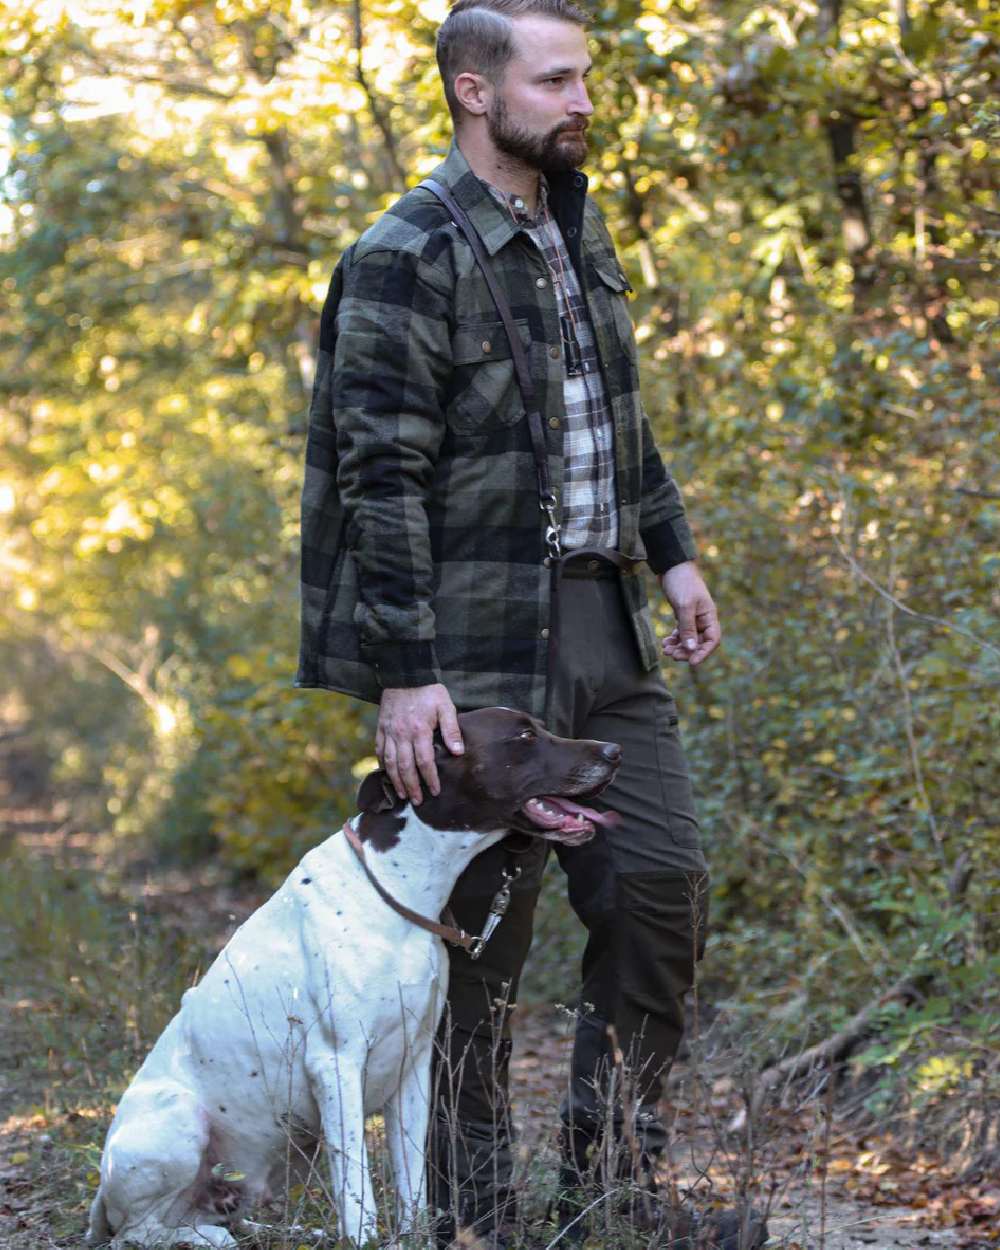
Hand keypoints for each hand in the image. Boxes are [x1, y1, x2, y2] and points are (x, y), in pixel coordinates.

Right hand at [375, 684, 463, 805]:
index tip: (435, 791)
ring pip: (390, 762)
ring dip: (396, 780)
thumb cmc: (428, 690)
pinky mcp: (381, 727)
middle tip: (418, 800)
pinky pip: (379, 750)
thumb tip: (458, 752)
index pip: (424, 761)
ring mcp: (388, 732)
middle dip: (412, 786)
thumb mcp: (445, 705)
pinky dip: (383, 764)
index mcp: (419, 730)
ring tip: (402, 794)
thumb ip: (451, 729)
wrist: (405, 673)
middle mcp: (401, 734)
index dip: (430, 778)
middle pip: (405, 767)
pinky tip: (388, 774)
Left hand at [659, 561, 720, 666]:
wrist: (672, 566)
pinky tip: (665, 643)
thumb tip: (691, 649)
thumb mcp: (685, 606)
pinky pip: (681, 633)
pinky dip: (674, 639)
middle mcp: (703, 619)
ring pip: (688, 640)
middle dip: (686, 651)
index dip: (704, 653)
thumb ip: (688, 628)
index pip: (712, 640)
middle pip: (699, 643)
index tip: (691, 663)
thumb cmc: (682, 582)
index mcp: (709, 616)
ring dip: (678, 647)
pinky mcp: (682, 616)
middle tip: (672, 656)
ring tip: (665, 650)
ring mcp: (693, 618)